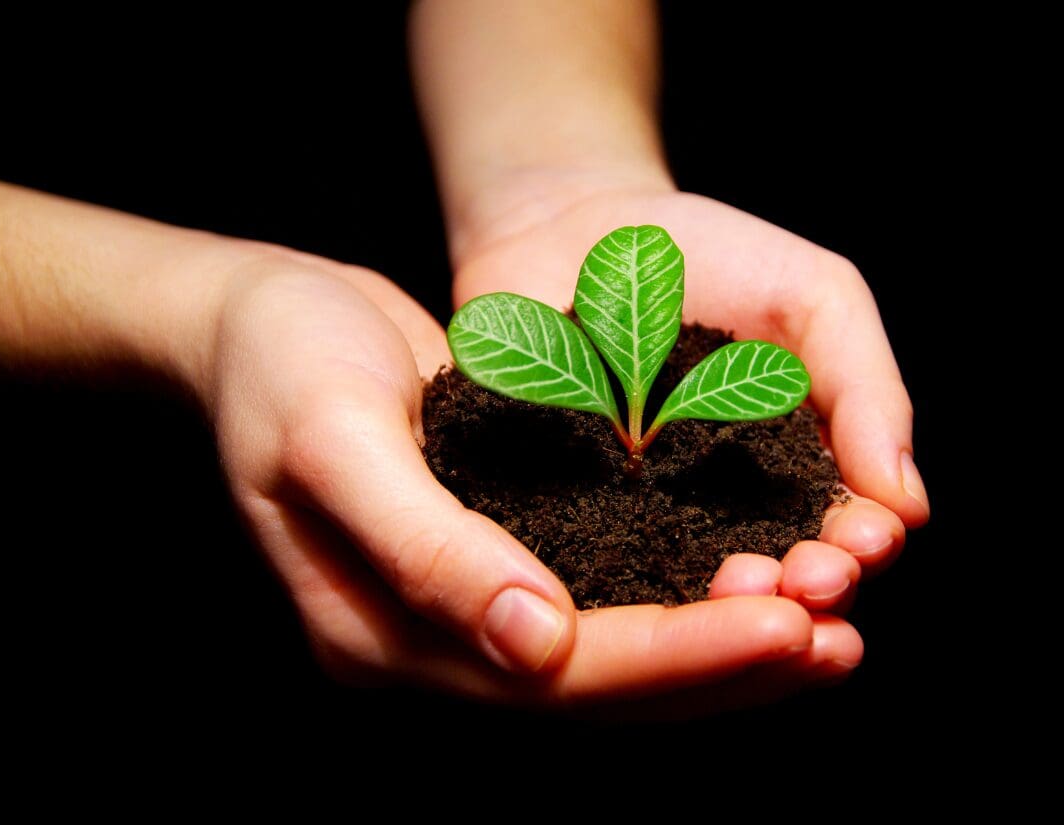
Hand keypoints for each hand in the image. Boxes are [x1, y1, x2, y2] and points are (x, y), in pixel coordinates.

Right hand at [206, 245, 854, 709]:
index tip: (787, 625)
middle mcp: (429, 643)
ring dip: (714, 648)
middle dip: (719, 666)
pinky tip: (746, 583)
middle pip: (597, 685)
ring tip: (824, 630)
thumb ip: (426, 547)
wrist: (253, 321)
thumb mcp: (335, 438)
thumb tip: (540, 646)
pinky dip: (676, 598)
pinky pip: (598, 597)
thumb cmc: (281, 364)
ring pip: (608, 657)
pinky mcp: (489, 559)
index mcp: (380, 635)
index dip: (675, 655)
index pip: (552, 674)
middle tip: (836, 640)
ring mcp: (459, 609)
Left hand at [451, 176, 928, 633]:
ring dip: (719, 610)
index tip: (858, 541)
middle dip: (796, 593)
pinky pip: (584, 563)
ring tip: (733, 591)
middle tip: (801, 584)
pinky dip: (614, 583)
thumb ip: (867, 391)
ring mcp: (636, 520)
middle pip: (771, 582)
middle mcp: (718, 513)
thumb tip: (909, 503)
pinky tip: (637, 591)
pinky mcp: (557, 514)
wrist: (575, 223)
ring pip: (683, 591)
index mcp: (792, 475)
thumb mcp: (815, 298)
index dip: (857, 547)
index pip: (842, 536)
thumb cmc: (707, 253)